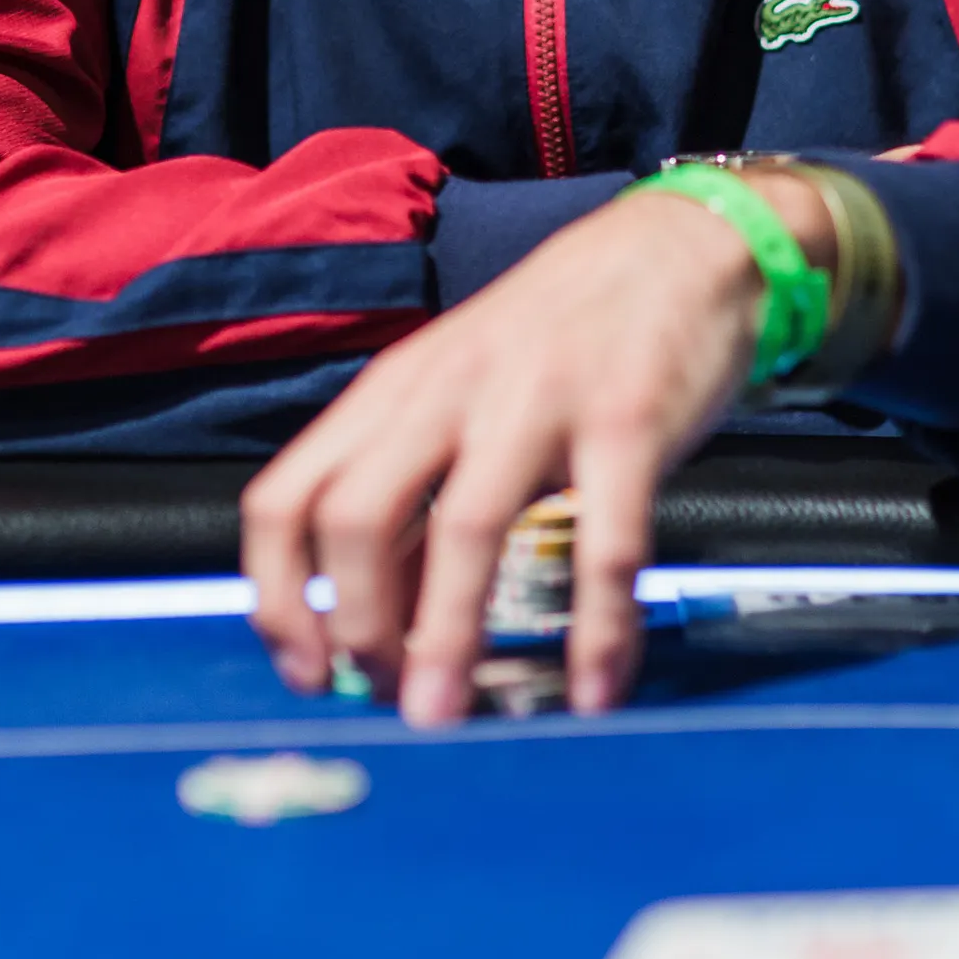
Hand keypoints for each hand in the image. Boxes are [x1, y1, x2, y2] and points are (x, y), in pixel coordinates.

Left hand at [241, 174, 831, 726]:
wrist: (680, 244)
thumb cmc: (560, 335)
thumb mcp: (461, 393)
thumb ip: (419, 496)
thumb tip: (377, 625)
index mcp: (396, 388)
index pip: (288, 496)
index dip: (278, 596)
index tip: (302, 668)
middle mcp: (450, 388)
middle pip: (356, 516)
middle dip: (354, 625)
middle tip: (384, 697)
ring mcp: (539, 399)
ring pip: (467, 528)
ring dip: (449, 636)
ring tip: (449, 715)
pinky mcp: (629, 418)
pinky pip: (605, 542)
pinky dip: (596, 629)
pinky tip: (596, 687)